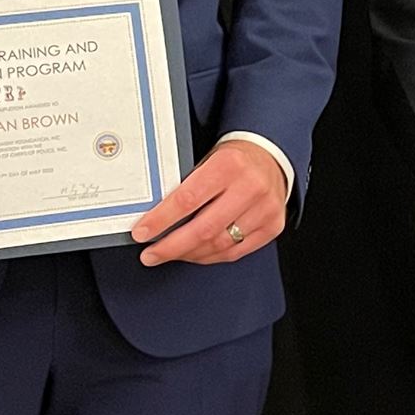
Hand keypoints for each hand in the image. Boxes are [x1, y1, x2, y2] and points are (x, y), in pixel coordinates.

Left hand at [132, 141, 286, 265]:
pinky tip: (195, 254)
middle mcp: (250, 187)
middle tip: (151, 253)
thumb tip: (155, 217)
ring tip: (171, 253)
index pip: (187, 199)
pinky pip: (235, 252)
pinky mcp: (272, 226)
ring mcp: (264, 209)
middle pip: (203, 229)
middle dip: (171, 246)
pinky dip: (210, 256)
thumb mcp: (208, 161)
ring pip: (219, 245)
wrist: (271, 158)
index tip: (143, 232)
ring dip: (189, 253)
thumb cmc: (235, 160)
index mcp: (229, 165)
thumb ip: (186, 187)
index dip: (161, 220)